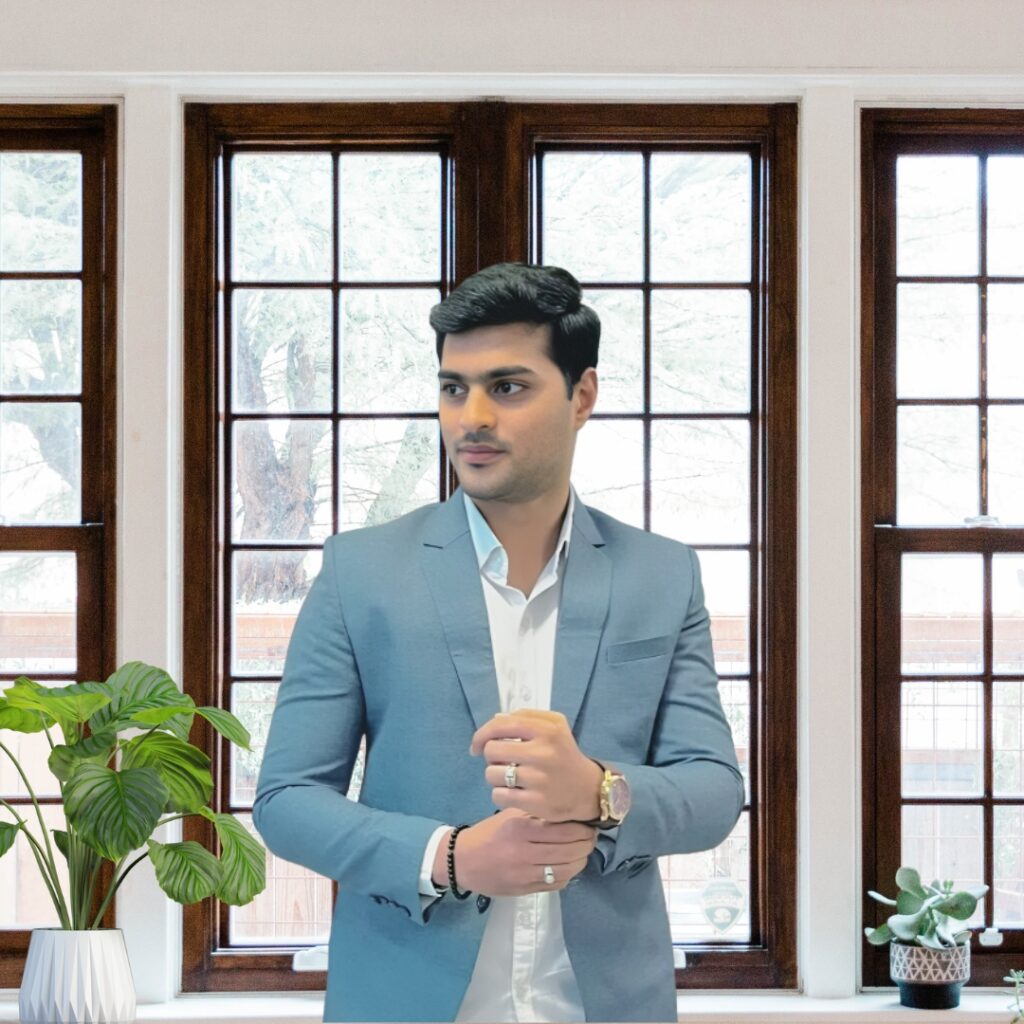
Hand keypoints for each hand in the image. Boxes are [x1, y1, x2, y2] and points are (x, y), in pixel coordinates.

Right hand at [435, 808, 597, 896]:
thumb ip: (535, 813)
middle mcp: (525, 853)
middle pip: (570, 850)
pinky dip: (568, 875)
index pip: (563, 830)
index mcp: (520, 829)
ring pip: (567, 870)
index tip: (588, 823)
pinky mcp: (526, 890)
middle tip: (590, 836)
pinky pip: (556, 884)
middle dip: (587, 843)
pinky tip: (568, 866)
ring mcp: (526, 874)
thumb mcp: (509, 815)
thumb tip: (566, 810)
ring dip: (581, 860)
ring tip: (583, 851)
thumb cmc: (489, 833)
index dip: (582, 828)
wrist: (463, 862)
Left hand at [469, 709, 603, 822]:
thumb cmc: (564, 753)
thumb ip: (526, 716)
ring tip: (509, 777)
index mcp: (546, 730)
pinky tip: (513, 792)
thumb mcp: (555, 725)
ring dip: (495, 776)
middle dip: (491, 756)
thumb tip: (494, 721)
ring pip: (492, 775)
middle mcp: (543, 753)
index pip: (501, 725)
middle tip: (503, 761)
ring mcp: (539, 779)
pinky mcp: (536, 803)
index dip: (482, 734)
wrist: (588, 789)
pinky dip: (500, 794)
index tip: (477, 745)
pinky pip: (498, 796)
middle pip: (492, 750)